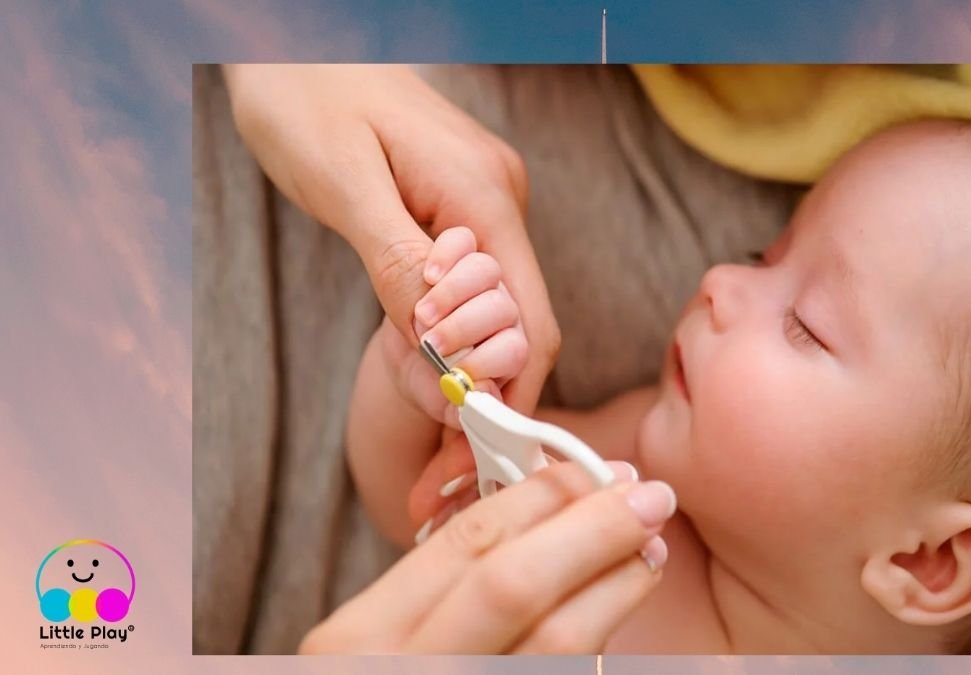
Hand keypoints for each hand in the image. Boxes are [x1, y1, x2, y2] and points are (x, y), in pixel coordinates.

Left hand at [224, 64, 558, 419]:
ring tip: (426, 412)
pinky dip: (453, 330)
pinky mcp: (462, 206)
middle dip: (486, 388)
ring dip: (467, 365)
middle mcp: (500, 199)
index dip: (507, 390)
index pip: (529, 318)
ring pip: (499, 307)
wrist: (297, 44)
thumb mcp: (342, 183)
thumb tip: (438, 342)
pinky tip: (420, 354)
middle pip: (522, 321)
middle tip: (435, 442)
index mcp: (483, 195)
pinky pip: (474, 283)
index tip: (464, 440)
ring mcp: (485, 202)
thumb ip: (395, 261)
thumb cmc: (306, 96)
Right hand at [299, 461, 674, 653]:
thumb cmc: (399, 674)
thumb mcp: (390, 644)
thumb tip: (551, 509)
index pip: (464, 543)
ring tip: (651, 556)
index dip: (541, 497)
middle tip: (650, 497)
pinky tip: (651, 626)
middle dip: (591, 531)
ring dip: (617, 589)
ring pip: (557, 643)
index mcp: (360, 642)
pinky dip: (614, 649)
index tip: (597, 471)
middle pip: (512, 583)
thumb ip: (447, 593)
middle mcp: (403, 674)